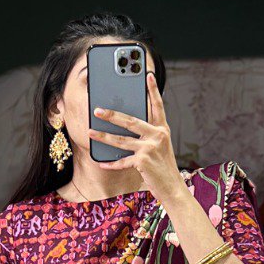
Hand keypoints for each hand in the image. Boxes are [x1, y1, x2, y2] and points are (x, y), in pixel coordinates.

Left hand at [88, 72, 186, 206]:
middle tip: (97, 110)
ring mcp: (150, 148)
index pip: (158, 106)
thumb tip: (127, 127)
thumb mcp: (160, 147)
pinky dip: (111, 163)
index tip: (147, 74)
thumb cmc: (163, 168)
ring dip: (103, 137)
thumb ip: (148, 135)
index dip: (153, 90)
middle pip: (130, 121)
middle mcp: (157, 135)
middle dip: (112, 115)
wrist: (172, 188)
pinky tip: (101, 162)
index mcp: (162, 129)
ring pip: (121, 140)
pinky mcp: (143, 161)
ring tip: (90, 132)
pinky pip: (122, 161)